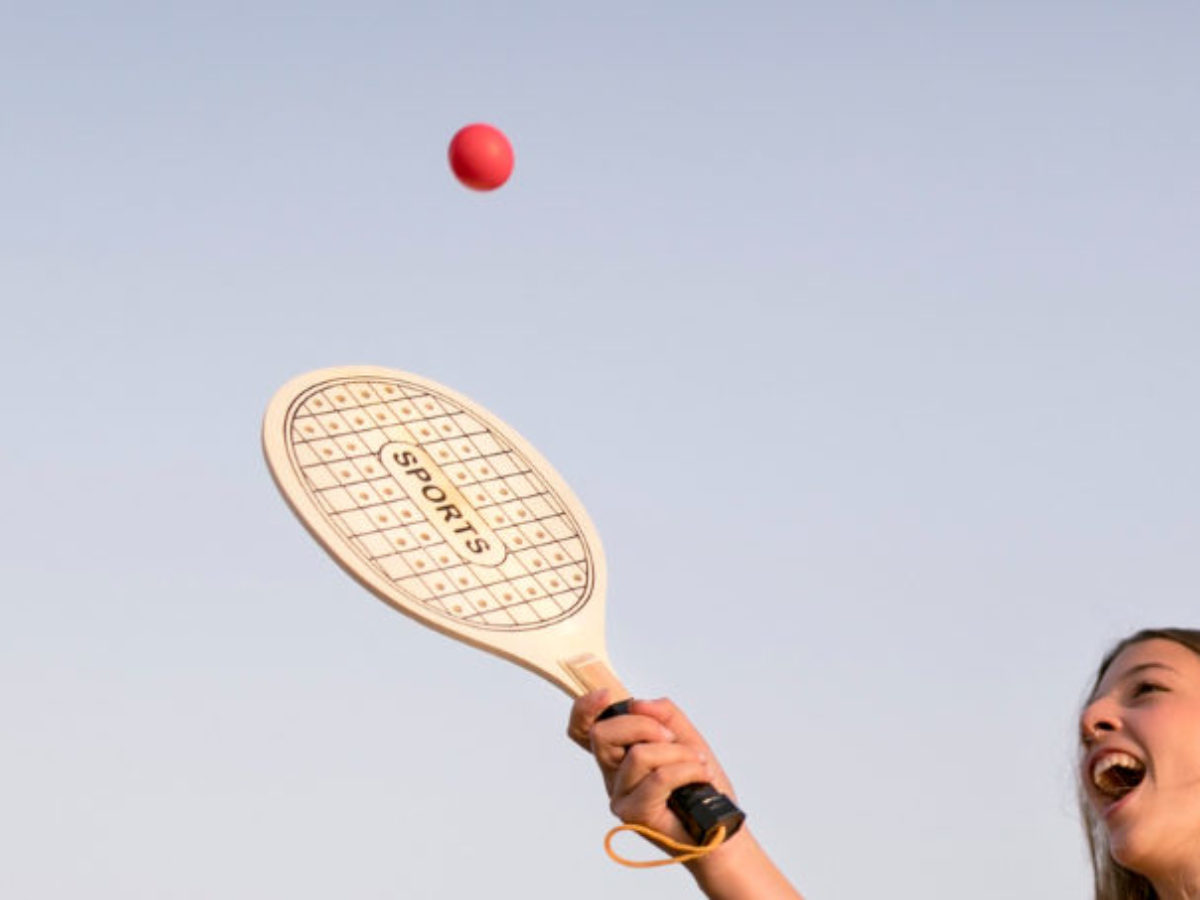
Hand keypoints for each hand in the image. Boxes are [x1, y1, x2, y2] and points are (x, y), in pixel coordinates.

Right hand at [568, 691, 736, 847]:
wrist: (720, 825)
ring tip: (698, 763)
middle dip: (642, 725)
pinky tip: (701, 775)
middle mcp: (613, 774)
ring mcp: (621, 795)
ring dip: (677, 753)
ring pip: (638, 755)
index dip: (584, 710)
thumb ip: (663, 713)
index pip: (583, 731)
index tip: (606, 696)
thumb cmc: (701, 784)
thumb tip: (636, 702)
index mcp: (619, 753)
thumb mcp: (685, 736)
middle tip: (671, 737)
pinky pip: (658, 778)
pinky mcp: (634, 814)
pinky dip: (686, 770)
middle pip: (602, 734)